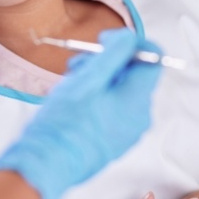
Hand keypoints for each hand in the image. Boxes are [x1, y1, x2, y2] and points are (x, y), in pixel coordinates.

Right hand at [0, 28, 161, 198]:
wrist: (46, 162)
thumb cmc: (64, 122)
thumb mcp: (89, 78)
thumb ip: (114, 53)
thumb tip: (130, 37)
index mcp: (137, 100)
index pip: (152, 59)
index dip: (130, 44)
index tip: (106, 41)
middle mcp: (138, 116)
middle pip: (133, 72)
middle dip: (107, 60)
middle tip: (80, 62)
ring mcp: (127, 130)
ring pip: (120, 88)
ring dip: (98, 76)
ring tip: (73, 79)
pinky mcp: (114, 137)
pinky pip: (113, 105)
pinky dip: (97, 94)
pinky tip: (75, 96)